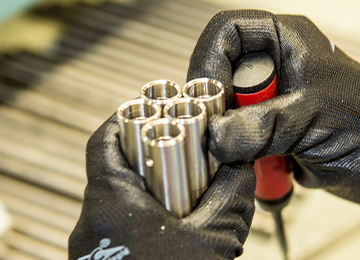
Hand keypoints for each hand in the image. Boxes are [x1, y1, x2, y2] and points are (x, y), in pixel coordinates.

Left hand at [69, 114, 255, 259]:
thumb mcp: (211, 242)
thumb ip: (230, 198)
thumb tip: (240, 168)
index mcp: (109, 202)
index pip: (104, 141)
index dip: (125, 119)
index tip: (149, 111)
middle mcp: (92, 218)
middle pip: (113, 166)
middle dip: (144, 154)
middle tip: (173, 148)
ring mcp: (94, 240)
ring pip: (117, 195)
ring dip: (146, 185)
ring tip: (178, 187)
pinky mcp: (102, 257)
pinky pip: (119, 220)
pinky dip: (143, 211)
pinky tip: (170, 222)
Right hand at [187, 10, 359, 202]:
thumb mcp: (313, 117)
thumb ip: (261, 126)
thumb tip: (215, 136)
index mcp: (286, 43)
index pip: (227, 34)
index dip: (209, 61)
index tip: (207, 97)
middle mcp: (271, 70)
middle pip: (219, 77)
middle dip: (218, 110)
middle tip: (223, 133)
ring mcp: (266, 103)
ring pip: (223, 114)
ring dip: (229, 139)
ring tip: (250, 155)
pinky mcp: (263, 130)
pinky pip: (233, 140)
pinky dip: (238, 157)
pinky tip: (261, 166)